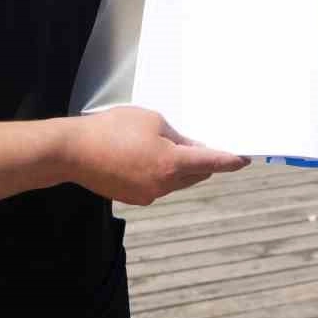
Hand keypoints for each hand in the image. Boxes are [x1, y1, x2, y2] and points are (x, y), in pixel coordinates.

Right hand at [63, 107, 248, 205]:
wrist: (73, 151)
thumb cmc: (112, 129)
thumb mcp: (151, 121)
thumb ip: (176, 136)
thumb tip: (190, 148)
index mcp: (171, 164)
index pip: (210, 164)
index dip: (229, 161)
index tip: (244, 159)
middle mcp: (163, 185)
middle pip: (196, 175)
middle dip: (203, 161)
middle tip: (205, 145)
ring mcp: (148, 194)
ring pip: (177, 181)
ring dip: (181, 168)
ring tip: (170, 146)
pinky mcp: (134, 197)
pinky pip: (158, 185)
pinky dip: (162, 173)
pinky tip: (149, 156)